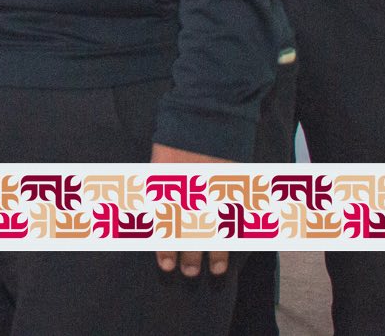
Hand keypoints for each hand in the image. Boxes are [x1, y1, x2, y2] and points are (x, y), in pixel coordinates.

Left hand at [150, 143, 230, 276]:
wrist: (203, 113)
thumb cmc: (176, 136)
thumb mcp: (157, 164)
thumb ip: (155, 191)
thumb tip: (146, 215)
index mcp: (167, 186)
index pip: (163, 224)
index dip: (165, 248)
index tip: (166, 266)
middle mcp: (189, 191)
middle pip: (189, 231)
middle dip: (190, 256)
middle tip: (190, 273)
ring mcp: (213, 189)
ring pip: (214, 227)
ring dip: (215, 252)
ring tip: (216, 270)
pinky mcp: (233, 183)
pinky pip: (236, 211)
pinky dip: (238, 230)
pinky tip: (238, 244)